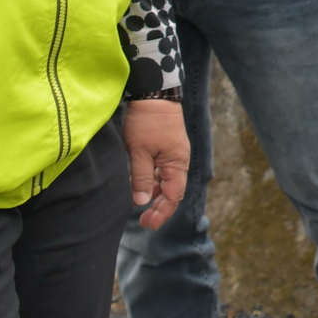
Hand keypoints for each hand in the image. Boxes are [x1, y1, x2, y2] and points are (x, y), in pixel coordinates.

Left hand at [125, 98, 189, 230]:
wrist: (154, 93)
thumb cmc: (147, 121)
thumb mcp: (139, 152)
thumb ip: (140, 178)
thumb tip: (140, 202)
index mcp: (177, 164)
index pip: (173, 196)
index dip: (163, 212)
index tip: (149, 224)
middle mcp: (178, 161)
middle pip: (171, 191)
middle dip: (159, 207)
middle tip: (143, 221)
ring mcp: (173, 154)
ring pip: (165, 181)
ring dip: (154, 194)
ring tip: (139, 204)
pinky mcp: (166, 147)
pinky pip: (161, 170)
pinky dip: (152, 180)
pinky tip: (139, 184)